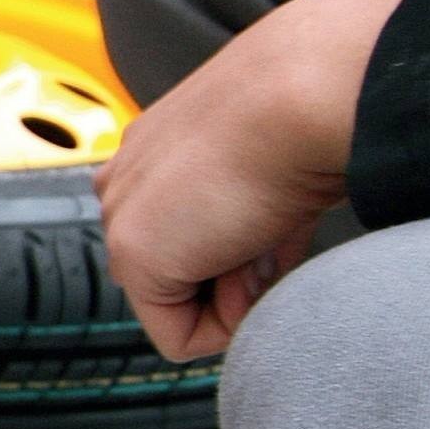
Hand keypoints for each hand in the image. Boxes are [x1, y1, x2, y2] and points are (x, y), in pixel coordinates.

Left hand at [93, 0, 413, 359]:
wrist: (308, 90)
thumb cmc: (308, 115)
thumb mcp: (270, 178)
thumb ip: (249, 227)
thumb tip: (251, 274)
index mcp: (153, 154)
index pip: (189, 237)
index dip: (247, 251)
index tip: (276, 219)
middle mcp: (124, 182)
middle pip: (179, 275)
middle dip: (236, 274)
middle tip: (273, 225)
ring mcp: (121, 216)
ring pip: (178, 305)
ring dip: (235, 291)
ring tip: (263, 229)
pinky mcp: (134, 254)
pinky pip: (179, 337)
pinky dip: (228, 322)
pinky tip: (249, 257)